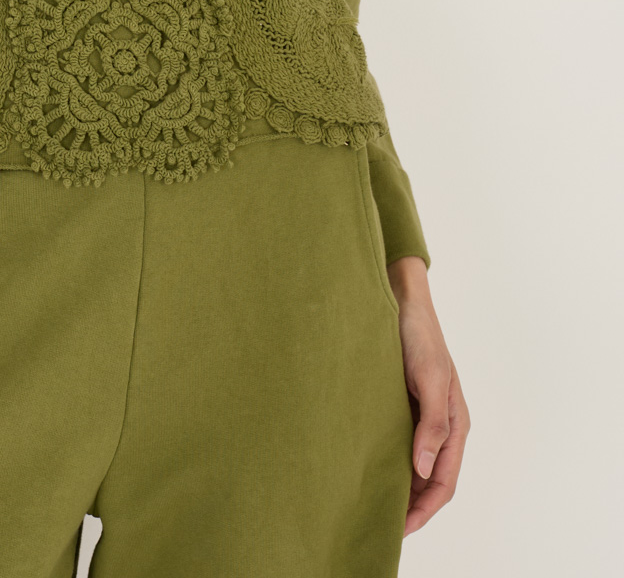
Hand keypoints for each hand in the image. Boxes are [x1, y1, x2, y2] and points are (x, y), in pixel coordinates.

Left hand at [387, 256, 470, 534]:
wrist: (400, 296)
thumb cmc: (419, 334)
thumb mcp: (429, 378)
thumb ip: (431, 424)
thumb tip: (424, 471)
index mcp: (455, 424)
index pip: (444, 482)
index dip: (424, 510)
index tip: (399, 528)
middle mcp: (440, 425)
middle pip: (430, 480)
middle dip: (411, 506)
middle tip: (380, 524)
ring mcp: (421, 415)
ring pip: (414, 464)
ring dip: (399, 486)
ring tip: (372, 504)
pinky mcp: (402, 404)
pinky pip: (398, 442)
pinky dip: (388, 461)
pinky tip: (367, 467)